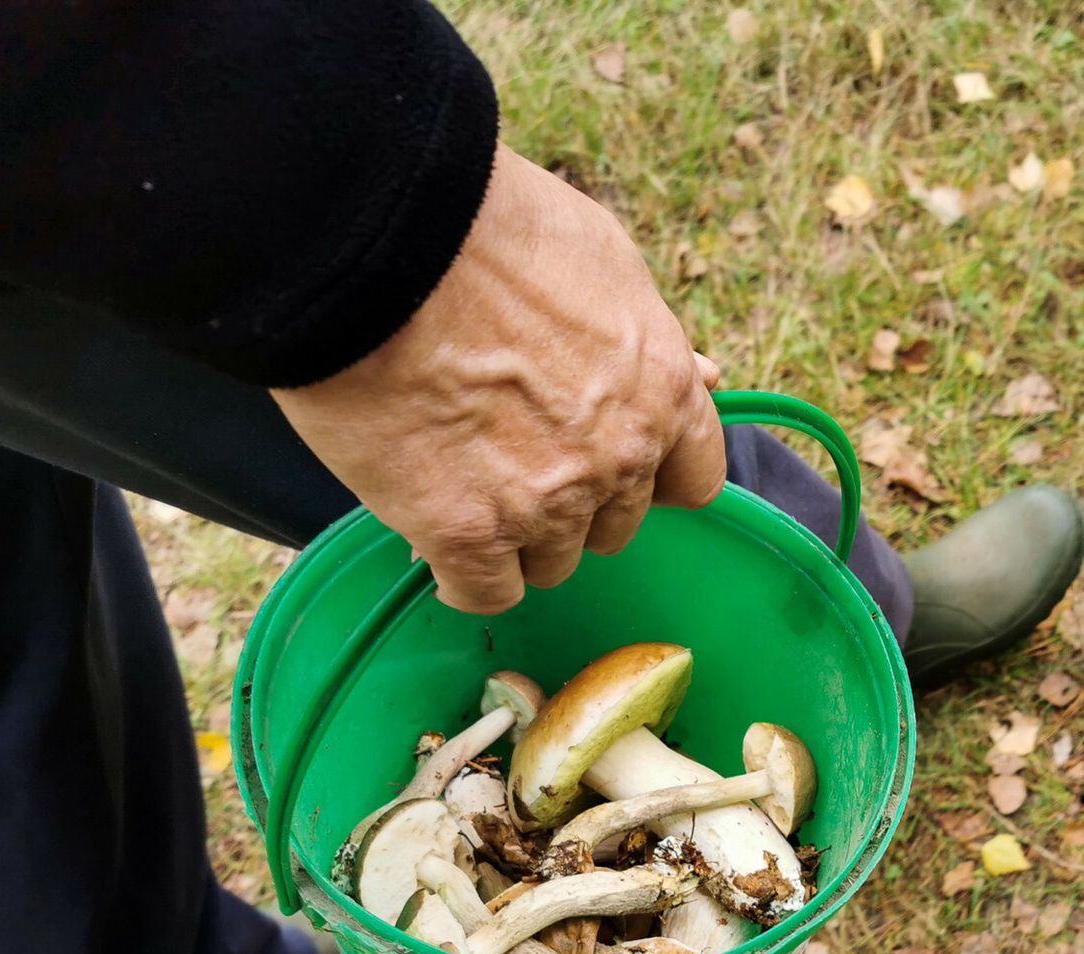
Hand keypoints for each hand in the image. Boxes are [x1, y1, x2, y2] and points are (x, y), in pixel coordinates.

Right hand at [271, 145, 724, 612]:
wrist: (379, 239)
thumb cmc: (486, 231)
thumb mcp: (605, 262)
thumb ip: (650, 339)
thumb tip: (704, 375)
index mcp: (663, 393)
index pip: (695, 479)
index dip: (649, 475)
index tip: (608, 461)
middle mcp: (620, 459)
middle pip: (613, 526)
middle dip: (573, 499)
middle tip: (509, 450)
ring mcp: (547, 503)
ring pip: (551, 562)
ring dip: (515, 535)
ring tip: (460, 477)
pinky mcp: (469, 534)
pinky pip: (486, 592)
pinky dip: (462, 574)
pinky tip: (435, 537)